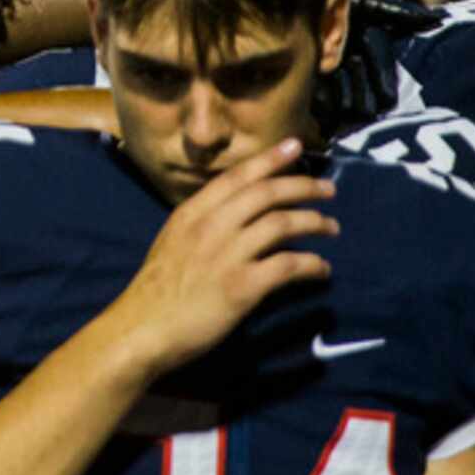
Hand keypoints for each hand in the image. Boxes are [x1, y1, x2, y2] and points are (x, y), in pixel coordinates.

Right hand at [102, 140, 335, 378]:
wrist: (143, 329)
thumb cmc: (157, 290)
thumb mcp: (174, 240)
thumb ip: (202, 222)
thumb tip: (236, 213)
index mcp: (192, 212)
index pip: (237, 175)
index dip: (269, 158)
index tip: (295, 146)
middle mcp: (210, 226)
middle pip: (266, 193)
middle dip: (302, 186)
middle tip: (329, 189)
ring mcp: (227, 255)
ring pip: (281, 223)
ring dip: (313, 222)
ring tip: (331, 226)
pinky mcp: (242, 286)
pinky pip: (288, 266)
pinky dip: (312, 264)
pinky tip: (322, 269)